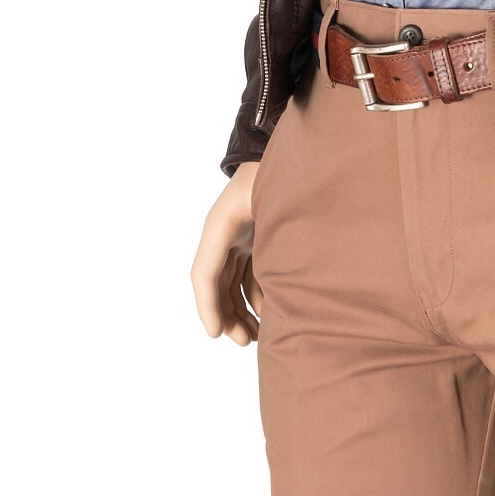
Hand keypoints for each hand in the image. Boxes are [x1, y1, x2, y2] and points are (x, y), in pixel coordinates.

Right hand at [190, 160, 262, 345]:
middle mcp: (225, 235)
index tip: (217, 334)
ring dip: (241, 310)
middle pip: (217, 285)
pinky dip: (256, 295)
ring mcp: (240, 238)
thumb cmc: (277, 176)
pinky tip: (268, 314)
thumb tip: (263, 285)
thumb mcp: (266, 206)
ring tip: (254, 336)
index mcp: (219, 226)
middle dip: (227, 316)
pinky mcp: (256, 240)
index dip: (208, 306)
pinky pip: (249, 274)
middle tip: (244, 342)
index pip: (204, 274)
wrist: (290, 153)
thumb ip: (265, 242)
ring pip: (232, 284)